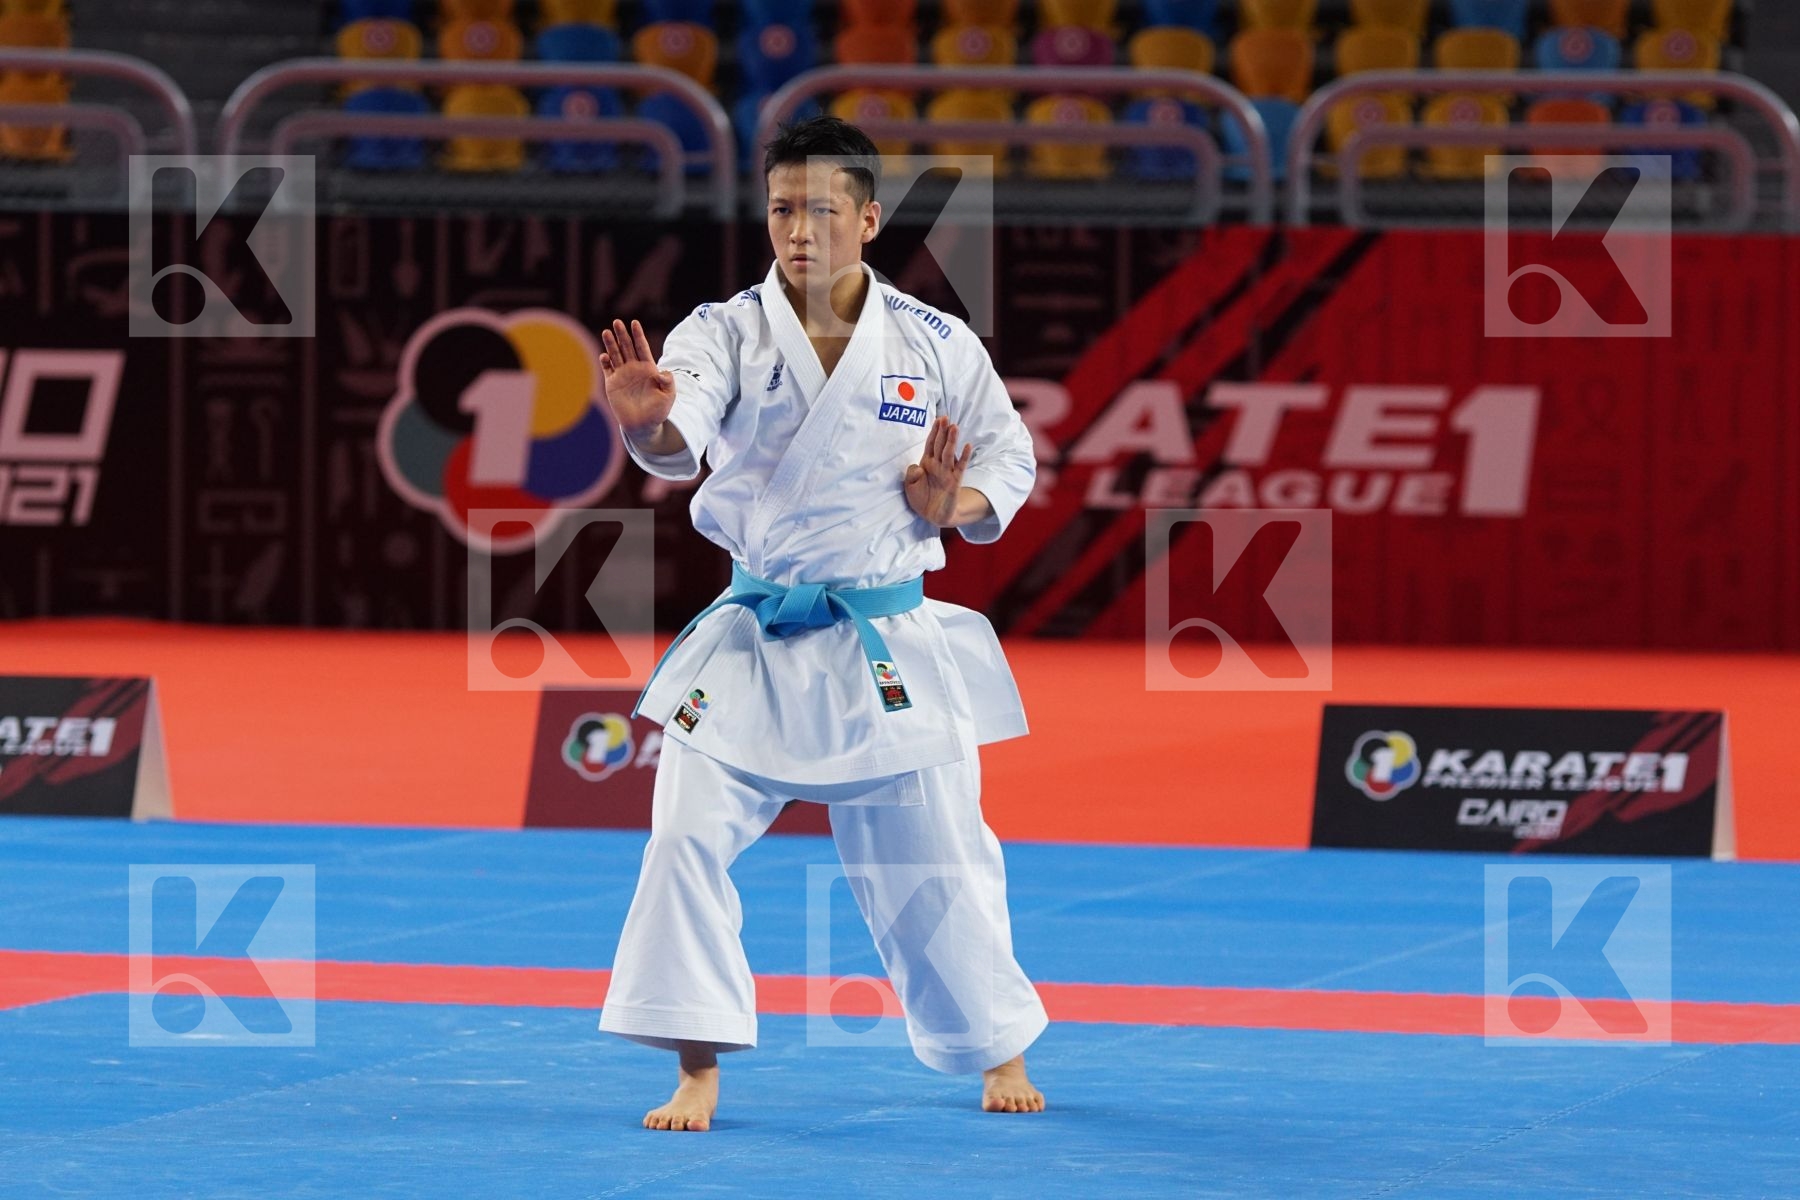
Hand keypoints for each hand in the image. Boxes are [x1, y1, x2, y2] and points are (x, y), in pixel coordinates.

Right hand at [599, 318, 675, 434]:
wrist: (644, 425)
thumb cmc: (658, 410)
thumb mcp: (669, 395)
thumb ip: (668, 382)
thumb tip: (664, 371)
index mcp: (648, 368)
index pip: (642, 347)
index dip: (638, 335)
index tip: (635, 323)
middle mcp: (634, 368)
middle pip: (627, 347)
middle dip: (622, 334)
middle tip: (617, 322)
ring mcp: (622, 375)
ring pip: (615, 355)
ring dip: (611, 344)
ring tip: (606, 332)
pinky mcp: (612, 384)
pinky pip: (607, 369)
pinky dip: (605, 362)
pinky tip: (604, 356)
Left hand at [904, 416, 973, 526]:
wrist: (932, 516)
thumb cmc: (921, 499)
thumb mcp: (909, 487)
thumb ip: (911, 475)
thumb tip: (917, 466)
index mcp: (926, 463)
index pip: (931, 444)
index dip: (934, 432)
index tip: (938, 419)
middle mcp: (938, 465)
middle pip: (940, 445)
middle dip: (942, 431)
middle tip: (945, 418)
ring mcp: (947, 472)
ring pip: (949, 453)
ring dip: (951, 440)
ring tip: (954, 427)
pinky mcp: (955, 481)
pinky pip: (960, 467)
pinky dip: (964, 457)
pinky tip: (967, 446)